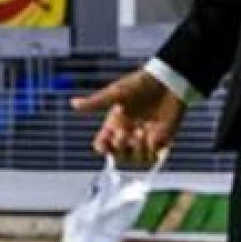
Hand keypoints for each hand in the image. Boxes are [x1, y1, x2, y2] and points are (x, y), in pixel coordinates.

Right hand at [70, 69, 185, 166]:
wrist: (168, 82)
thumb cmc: (140, 85)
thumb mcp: (115, 93)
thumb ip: (95, 103)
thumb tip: (73, 103)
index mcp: (114, 125)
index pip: (103, 146)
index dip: (103, 147)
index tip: (107, 137)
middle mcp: (127, 135)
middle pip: (118, 156)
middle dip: (120, 146)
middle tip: (125, 132)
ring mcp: (144, 139)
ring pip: (135, 159)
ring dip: (137, 148)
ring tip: (142, 131)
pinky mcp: (161, 140)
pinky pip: (153, 157)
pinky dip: (151, 149)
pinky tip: (153, 133)